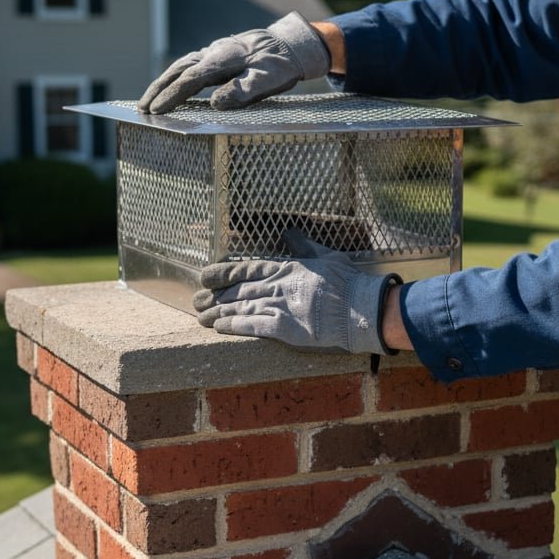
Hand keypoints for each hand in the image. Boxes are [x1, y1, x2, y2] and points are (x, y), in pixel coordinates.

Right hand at [138, 12, 330, 113]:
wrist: (288, 43)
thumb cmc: (280, 64)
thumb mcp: (269, 78)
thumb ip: (244, 90)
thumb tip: (216, 103)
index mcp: (224, 58)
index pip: (191, 78)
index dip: (173, 96)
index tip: (157, 111)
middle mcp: (213, 53)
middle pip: (178, 70)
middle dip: (158, 90)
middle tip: (141, 110)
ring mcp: (211, 53)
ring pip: (179, 67)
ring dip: (161, 84)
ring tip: (147, 103)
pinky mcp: (213, 57)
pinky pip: (187, 67)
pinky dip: (172, 78)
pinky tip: (167, 89)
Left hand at [193, 231, 399, 353]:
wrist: (362, 308)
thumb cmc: (348, 282)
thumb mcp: (325, 256)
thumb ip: (303, 245)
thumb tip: (289, 230)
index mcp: (286, 267)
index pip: (245, 268)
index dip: (222, 273)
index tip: (205, 277)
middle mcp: (278, 285)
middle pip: (238, 290)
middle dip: (215, 296)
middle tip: (196, 302)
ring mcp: (280, 306)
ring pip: (240, 307)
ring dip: (218, 312)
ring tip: (201, 317)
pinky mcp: (286, 328)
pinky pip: (252, 326)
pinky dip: (233, 325)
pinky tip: (218, 327)